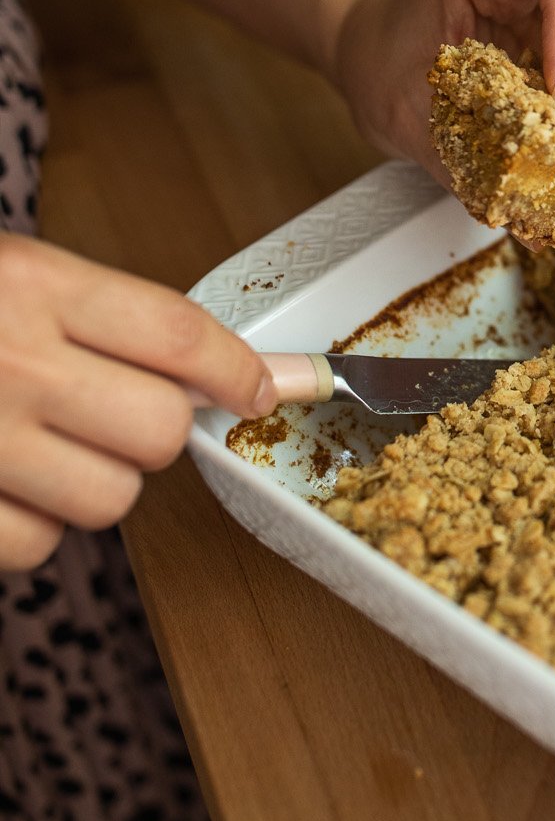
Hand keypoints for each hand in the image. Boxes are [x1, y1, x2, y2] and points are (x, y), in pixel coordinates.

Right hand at [0, 235, 273, 571]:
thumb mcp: (8, 274)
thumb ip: (102, 316)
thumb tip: (229, 375)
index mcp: (29, 284)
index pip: (176, 335)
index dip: (237, 369)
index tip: (263, 387)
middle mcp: (8, 362)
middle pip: (158, 430)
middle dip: (152, 429)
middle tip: (111, 411)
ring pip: (108, 499)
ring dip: (92, 483)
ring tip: (38, 446)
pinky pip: (36, 546)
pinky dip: (27, 528)